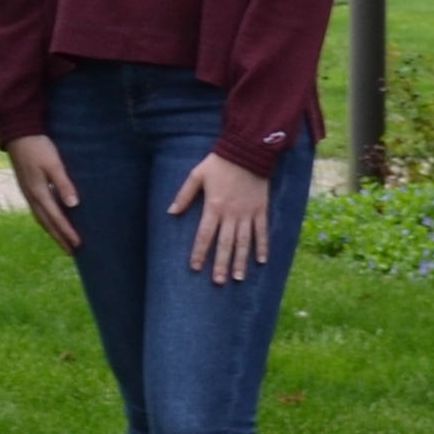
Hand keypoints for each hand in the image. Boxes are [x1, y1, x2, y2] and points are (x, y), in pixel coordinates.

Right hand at [6, 134, 82, 250]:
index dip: (67, 232)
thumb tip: (74, 205)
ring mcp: (27, 193)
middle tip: (70, 251)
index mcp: (38, 193)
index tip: (77, 244)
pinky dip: (45, 220)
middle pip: (47, 223)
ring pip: (40, 218)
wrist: (18, 133)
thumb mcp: (54, 164)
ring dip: (51, 231)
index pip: (56, 218)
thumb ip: (63, 184)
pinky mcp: (26, 187)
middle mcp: (31, 197)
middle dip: (59, 237)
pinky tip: (49, 220)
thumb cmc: (39, 147)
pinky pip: (37, 210)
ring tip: (61, 240)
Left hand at [168, 151, 274, 285]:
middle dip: (221, 264)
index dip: (199, 252)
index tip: (195, 267)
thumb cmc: (219, 163)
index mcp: (213, 206)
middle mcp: (231, 214)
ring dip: (240, 261)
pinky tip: (261, 261)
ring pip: (244, 242)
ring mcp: (248, 213)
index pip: (204, 235)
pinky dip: (262, 246)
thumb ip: (184, 195)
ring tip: (238, 278)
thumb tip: (171, 212)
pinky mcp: (261, 209)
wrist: (248, 150)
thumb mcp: (197, 175)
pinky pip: (262, 231)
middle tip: (218, 282)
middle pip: (225, 243)